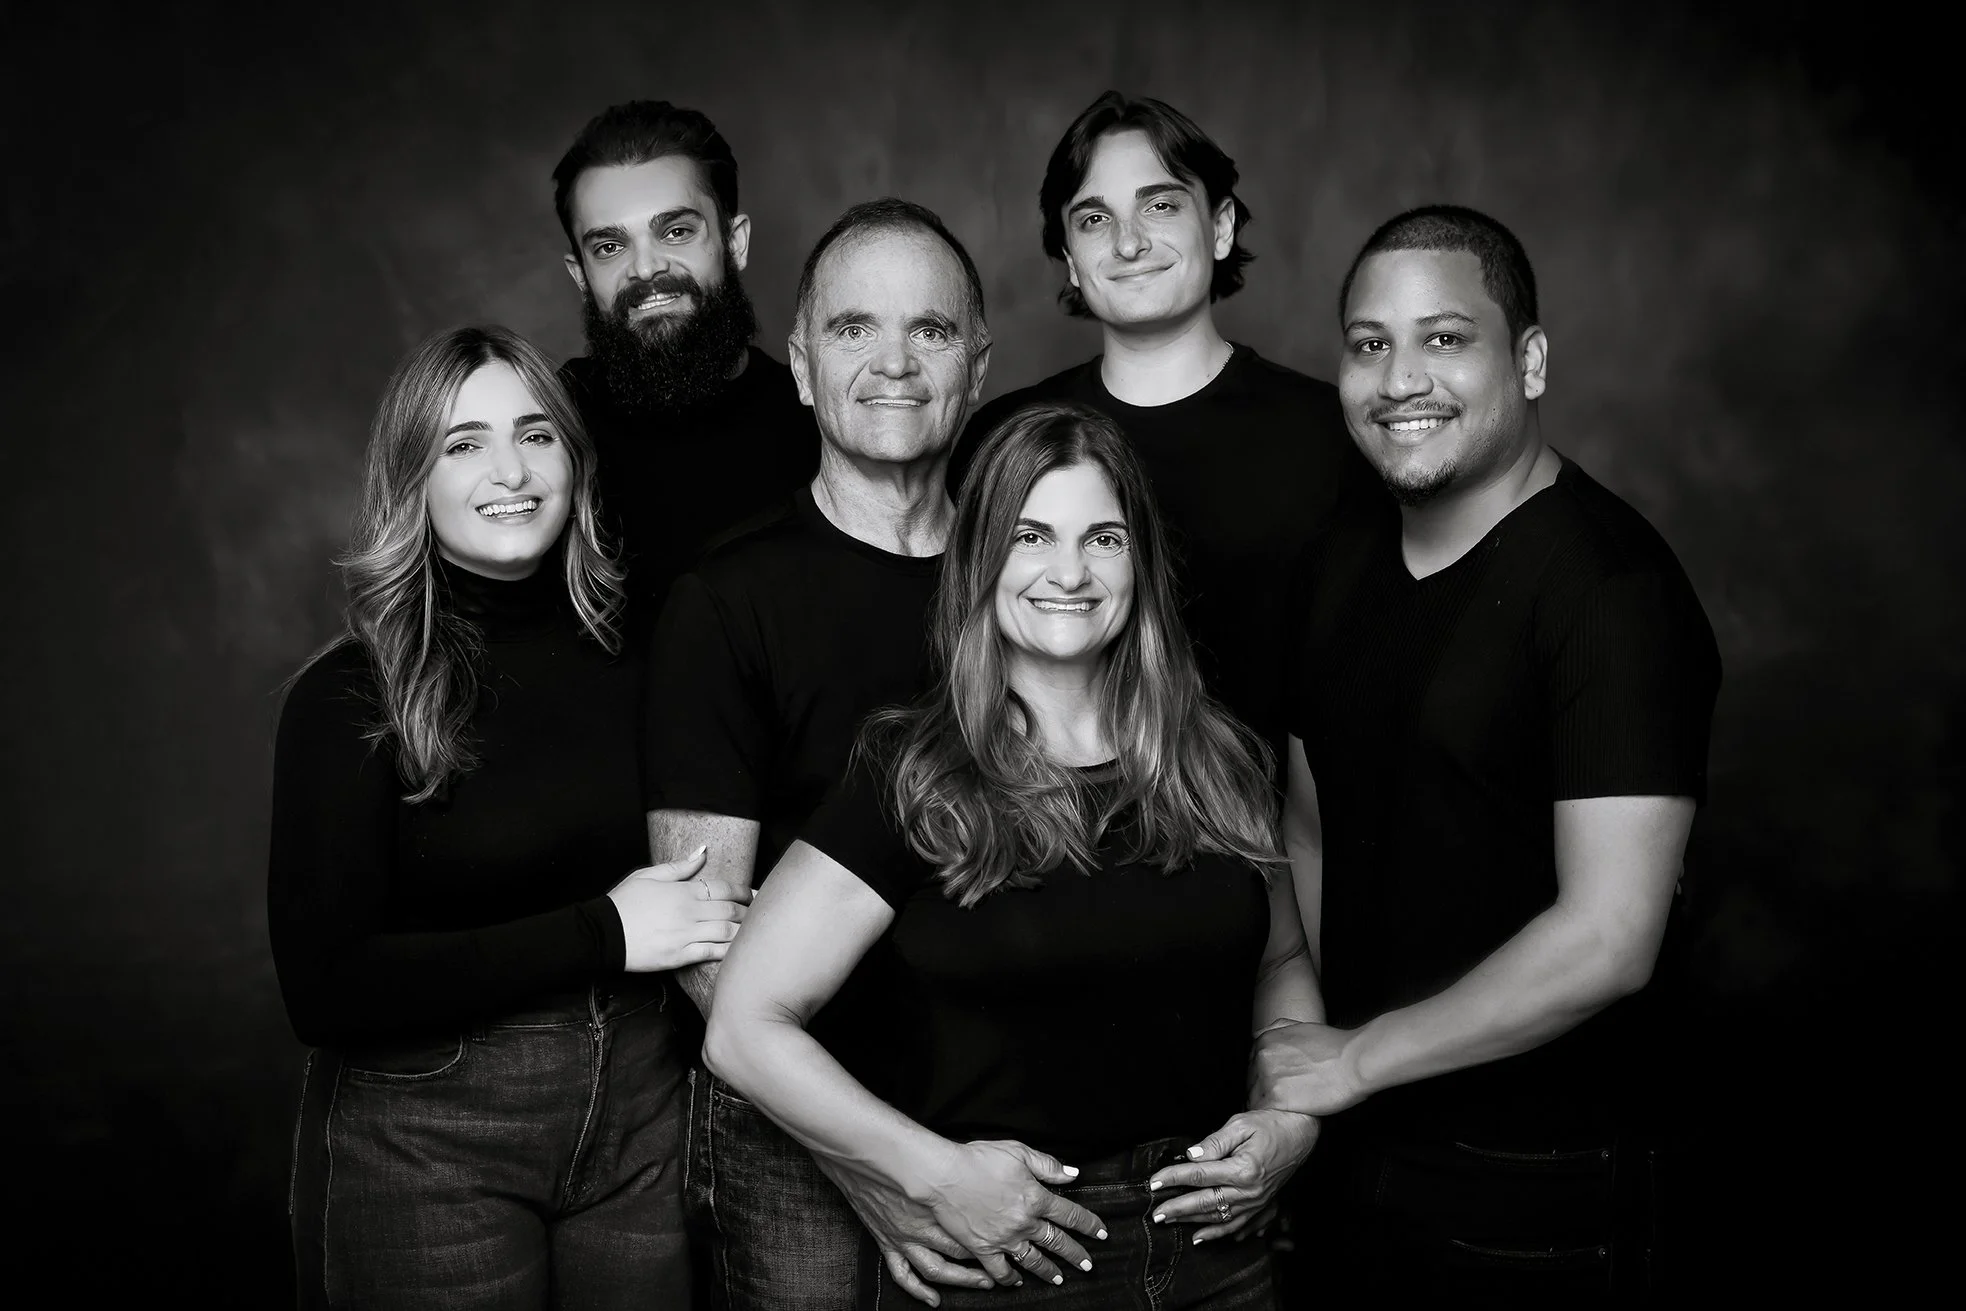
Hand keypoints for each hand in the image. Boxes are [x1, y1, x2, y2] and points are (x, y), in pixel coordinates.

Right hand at [605, 845, 751, 971]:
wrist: (602, 934)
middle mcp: (688, 911)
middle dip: (749, 911)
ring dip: (743, 931)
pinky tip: (739, 951)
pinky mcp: (680, 956)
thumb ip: (679, 866)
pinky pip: (712, 952)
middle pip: (730, 910)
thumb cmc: (624, 903)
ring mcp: (685, 934)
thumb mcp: (648, 875)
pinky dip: (728, 951)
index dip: (742, 891)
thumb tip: (702, 852)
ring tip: (755, 932)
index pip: (722, 888)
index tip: (754, 894)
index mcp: (682, 890)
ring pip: (726, 931)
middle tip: (761, 914)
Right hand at [811, 1157, 992, 1307]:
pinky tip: (933, 1300)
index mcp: (939, 1205)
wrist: (863, 1155)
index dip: (998, 1240)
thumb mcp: (937, 1157)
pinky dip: (918, 1291)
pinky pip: (903, 1274)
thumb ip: (966, 1168)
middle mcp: (923, 1227)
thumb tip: (994, 1170)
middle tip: (1009, 1270)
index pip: (975, 1230)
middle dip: (988, 1263)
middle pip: (962, 1252)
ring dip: (962, 1281)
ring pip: (937, 1270)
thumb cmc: (901, 1149)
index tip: (1015, 1244)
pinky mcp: (887, 1242)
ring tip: (983, 1284)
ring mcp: (904, 1238)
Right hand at [921, 1140, 1107, 1288]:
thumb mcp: (1017, 1152)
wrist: (943, 1175)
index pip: (1071, 1214)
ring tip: (1060, 1279)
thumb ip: (1047, 1165)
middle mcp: (1024, 1223)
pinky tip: (1017, 1281)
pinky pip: (1000, 1269)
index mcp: (1035, 1198)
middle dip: (1076, 1254)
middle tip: (1088, 1265)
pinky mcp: (982, 1248)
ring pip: (1034, 1260)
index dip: (1089, 1224)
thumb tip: (1071, 1174)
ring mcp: (1004, 1239)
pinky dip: (1010, 1277)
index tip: (1101, 1233)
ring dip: (1049, 1271)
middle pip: (1057, 1242)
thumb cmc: (978, 1160)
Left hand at [1146, 1109, 1319, 1243]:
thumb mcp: (1240, 1125)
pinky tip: (1202, 1237)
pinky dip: (1218, 1233)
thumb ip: (1214, 1143)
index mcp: (1243, 1169)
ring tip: (1171, 1222)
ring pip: (1219, 1217)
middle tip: (1156, 1213)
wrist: (1298, 1133)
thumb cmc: (1269, 1125)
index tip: (1154, 1181)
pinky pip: (1237, 1226)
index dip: (1174, 1178)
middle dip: (1178, 1208)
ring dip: (1193, 1221)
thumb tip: (1190, 1156)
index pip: (1200, 1175)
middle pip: (1206, 1202)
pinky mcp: (1261, 1206)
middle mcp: (1250, 1191)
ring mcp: (1256, 1202)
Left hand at [1249, 1020, 1366, 1117]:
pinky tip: (1281, 1114)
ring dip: (1263, 1102)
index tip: (1272, 1082)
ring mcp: (1267, 1077)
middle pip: (1251, 1079)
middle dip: (1261, 1089)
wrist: (1353, 1062)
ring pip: (1253, 1096)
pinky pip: (1261, 1109)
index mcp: (1265, 1040)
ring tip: (1280, 1108)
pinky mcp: (1276, 1098)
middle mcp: (1262, 1056)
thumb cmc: (1334, 1046)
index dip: (1261, 1074)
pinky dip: (1268, 1114)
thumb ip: (1278, 1030)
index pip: (1251, 1062)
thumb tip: (1261, 1034)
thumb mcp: (1301, 1027)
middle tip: (1279, 1097)